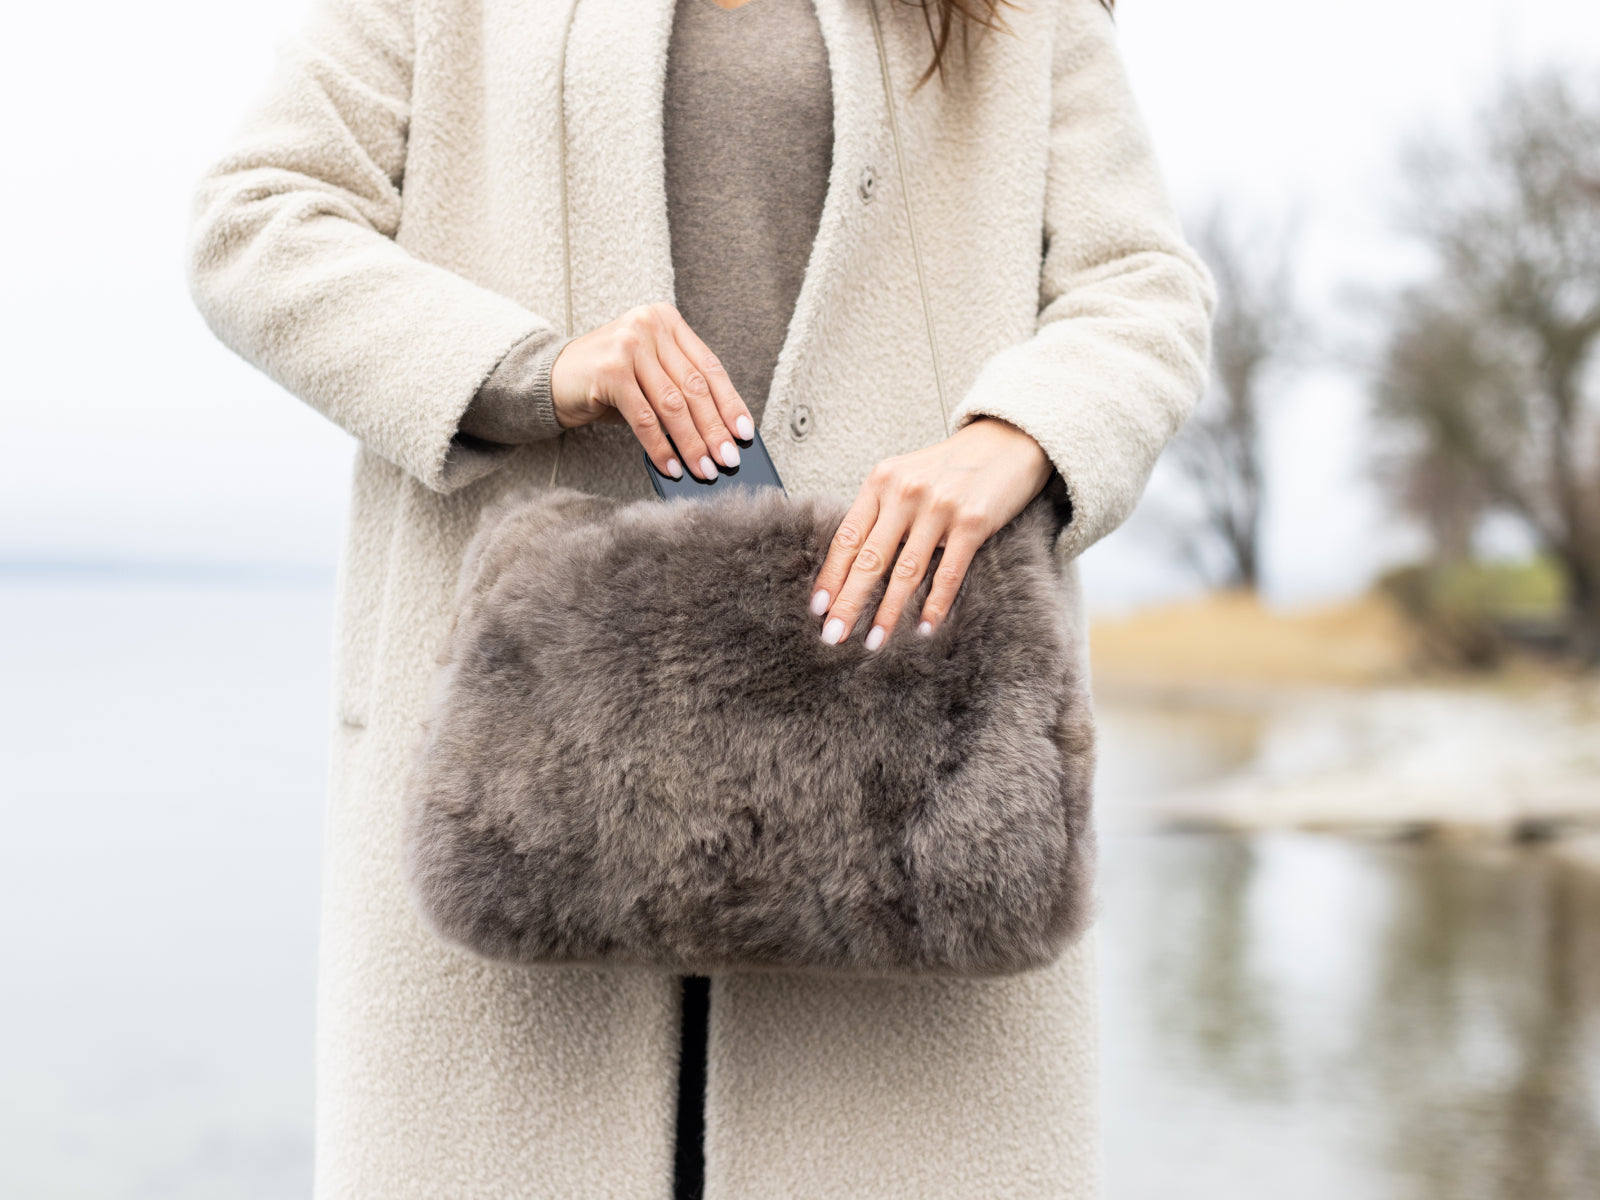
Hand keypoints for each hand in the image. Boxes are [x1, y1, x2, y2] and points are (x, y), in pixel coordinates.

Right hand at [549, 302, 753, 480]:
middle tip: (728, 459)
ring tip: (704, 469)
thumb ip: (679, 392)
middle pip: (694, 388)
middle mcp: (650, 326)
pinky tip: (672, 466)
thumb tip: (719, 436)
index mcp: (667, 321)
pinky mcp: (610, 370)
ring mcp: (629, 345)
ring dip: (692, 443)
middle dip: (714, 430)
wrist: (551, 377)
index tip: (744, 432)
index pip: (710, 367)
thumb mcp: (648, 375)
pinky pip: (645, 418)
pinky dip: (661, 447)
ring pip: (673, 405)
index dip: (731, 403)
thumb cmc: (606, 380)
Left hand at [809, 417, 1054, 649]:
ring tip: (874, 641)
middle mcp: (905, 492)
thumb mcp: (906, 476)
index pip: (847, 537)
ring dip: (888, 612)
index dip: (831, 576)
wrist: (1007, 441)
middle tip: (833, 635)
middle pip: (869, 559)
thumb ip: (881, 510)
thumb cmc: (952, 465)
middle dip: (849, 603)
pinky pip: (949, 572)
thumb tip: (853, 562)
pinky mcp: (973, 522)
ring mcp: (939, 507)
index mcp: (881, 481)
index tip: (817, 607)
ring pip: (906, 571)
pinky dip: (935, 604)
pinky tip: (924, 627)